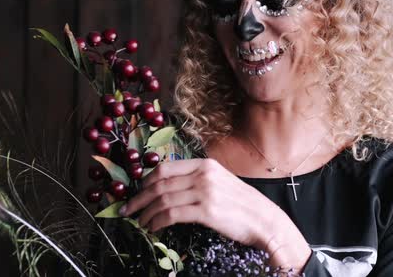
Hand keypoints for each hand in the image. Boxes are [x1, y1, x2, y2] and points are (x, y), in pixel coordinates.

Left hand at [120, 158, 311, 270]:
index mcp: (205, 164)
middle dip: (139, 198)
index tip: (136, 193)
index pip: (165, 168)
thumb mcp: (220, 182)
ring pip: (163, 200)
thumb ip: (197, 180)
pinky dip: (158, 222)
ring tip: (141, 223)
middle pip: (160, 184)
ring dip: (146, 213)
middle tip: (127, 210)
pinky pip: (172, 214)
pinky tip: (154, 228)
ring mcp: (205, 192)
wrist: (265, 220)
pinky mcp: (206, 211)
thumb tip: (169, 188)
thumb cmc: (242, 205)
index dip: (145, 181)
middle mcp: (203, 174)